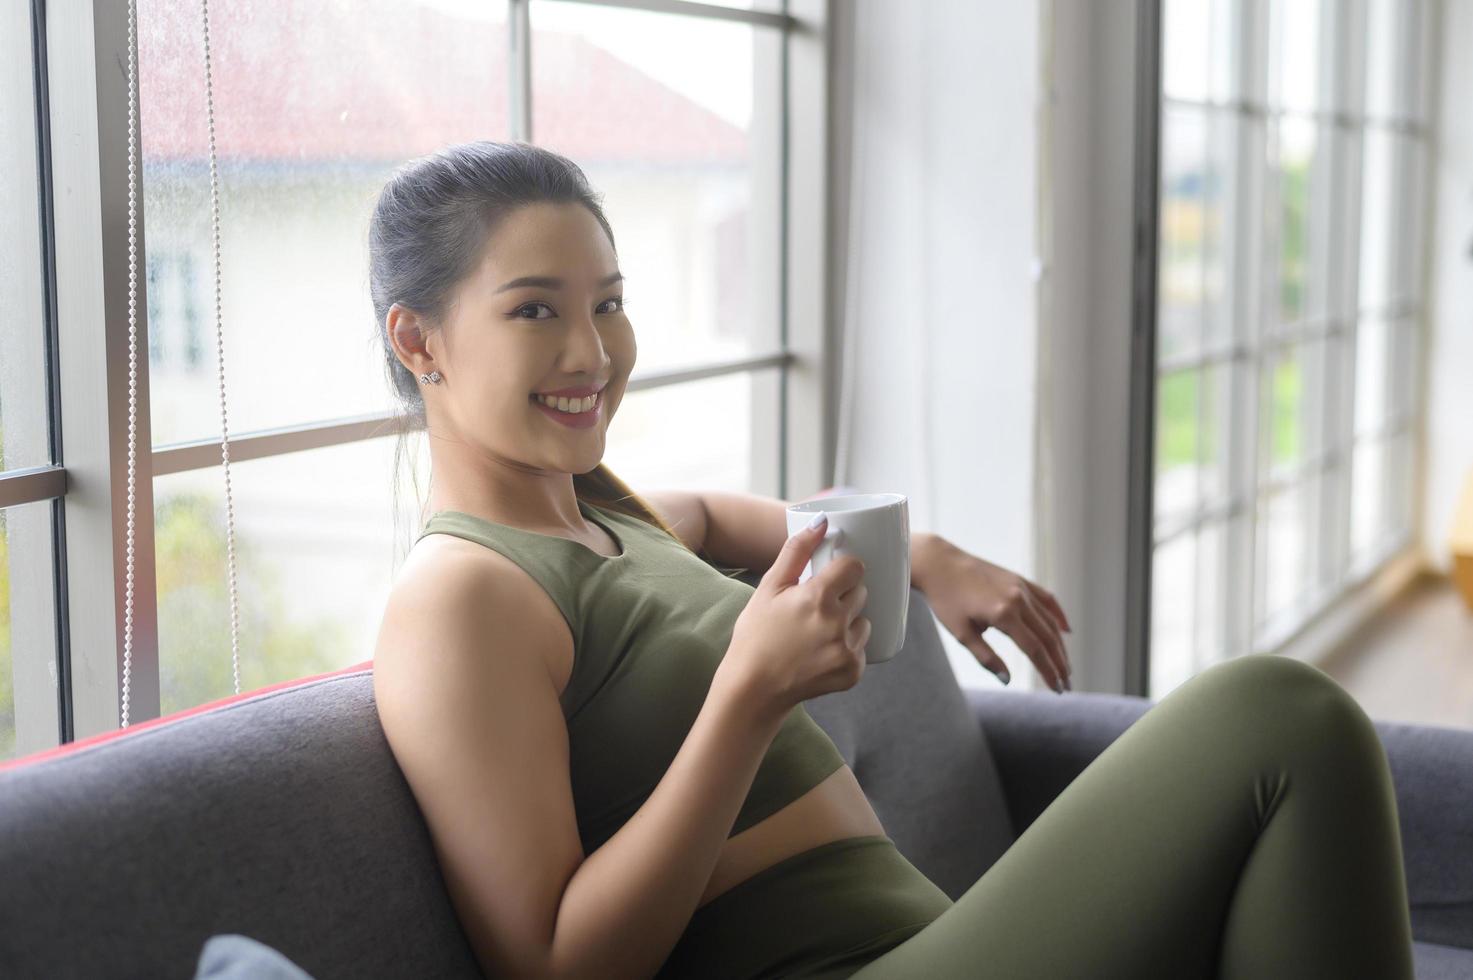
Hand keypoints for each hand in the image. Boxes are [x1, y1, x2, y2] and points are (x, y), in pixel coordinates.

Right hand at [714, 514, 871, 718]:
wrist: (753, 688)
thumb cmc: (756, 634)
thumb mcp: (769, 588)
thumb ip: (796, 551)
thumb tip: (822, 521)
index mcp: (816, 597)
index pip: (854, 567)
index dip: (842, 570)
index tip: (829, 578)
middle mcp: (836, 623)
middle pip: (861, 592)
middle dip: (843, 595)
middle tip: (815, 608)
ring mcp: (846, 650)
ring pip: (863, 620)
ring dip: (848, 622)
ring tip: (817, 632)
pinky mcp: (853, 672)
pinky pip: (861, 648)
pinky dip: (846, 648)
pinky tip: (821, 653)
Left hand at [916, 538, 1072, 691]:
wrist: (939, 564)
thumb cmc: (945, 600)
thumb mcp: (961, 633)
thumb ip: (986, 657)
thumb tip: (1007, 680)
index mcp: (1003, 614)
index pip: (1035, 650)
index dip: (1048, 672)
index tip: (1058, 689)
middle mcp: (1018, 599)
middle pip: (1048, 637)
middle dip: (1059, 663)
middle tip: (1067, 683)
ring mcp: (1021, 587)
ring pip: (1049, 621)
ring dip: (1060, 645)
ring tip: (1065, 665)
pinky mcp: (1019, 579)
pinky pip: (1046, 599)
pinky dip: (1058, 615)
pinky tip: (1066, 630)